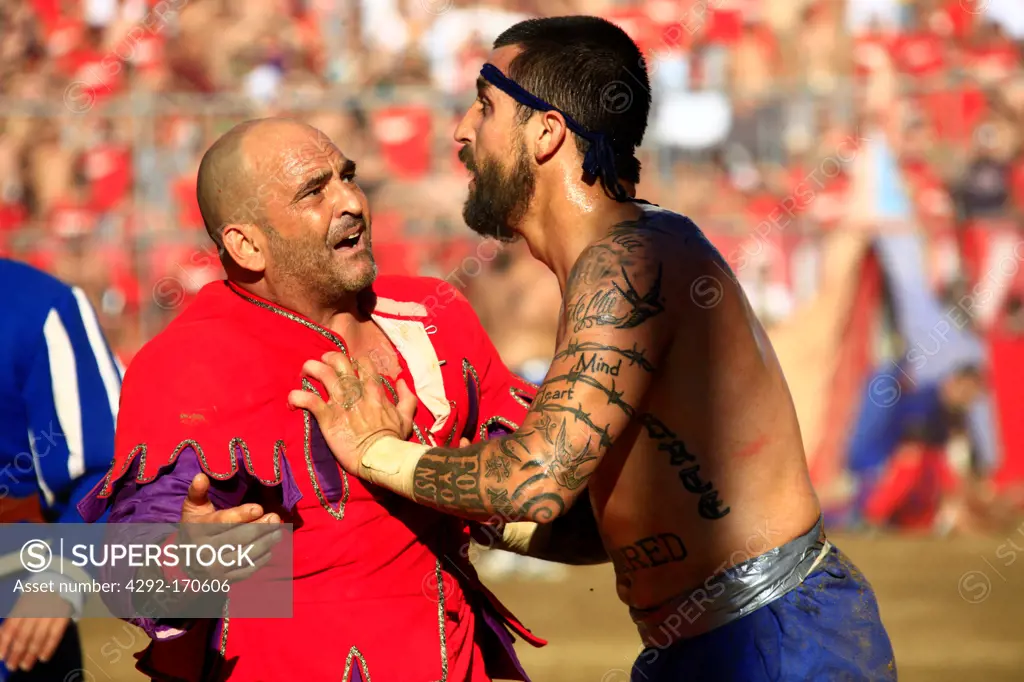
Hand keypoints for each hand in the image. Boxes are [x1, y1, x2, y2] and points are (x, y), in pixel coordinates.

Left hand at [0, 593, 70, 671]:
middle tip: (13, 666)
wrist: (62, 582)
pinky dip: (48, 647)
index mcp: (23, 606)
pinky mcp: (63, 615)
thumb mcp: (24, 603)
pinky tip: (43, 657)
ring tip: (26, 665)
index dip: (4, 643)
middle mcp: (34, 609)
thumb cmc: (39, 596)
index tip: (1, 657)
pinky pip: (55, 634)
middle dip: (17, 653)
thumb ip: (15, 619)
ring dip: (31, 654)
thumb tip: (3, 642)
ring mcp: (50, 612)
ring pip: (38, 636)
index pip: (11, 627)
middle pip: (23, 635)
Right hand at [175, 473, 281, 582]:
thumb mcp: (192, 509)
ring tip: (278, 532)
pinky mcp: (224, 580)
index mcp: (197, 530)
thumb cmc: (195, 528)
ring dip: (266, 543)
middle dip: (260, 527)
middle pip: (239, 538)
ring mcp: (215, 568)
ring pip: (245, 554)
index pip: (223, 522)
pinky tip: (269, 549)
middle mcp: (205, 551)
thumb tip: (202, 475)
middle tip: (275, 518)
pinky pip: (246, 569)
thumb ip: (197, 492)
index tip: (259, 508)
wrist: (184, 563)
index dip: (242, 515)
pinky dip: (260, 559)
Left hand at [287, 351, 417, 473]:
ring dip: (310, 369)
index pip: (363, 362)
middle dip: (327, 358)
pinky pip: (308, 400)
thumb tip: (402, 382)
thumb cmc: (393, 440)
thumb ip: (407, 398)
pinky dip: (297, 397)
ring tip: (303, 374)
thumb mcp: (406, 417)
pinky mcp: (327, 417)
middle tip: (322, 365)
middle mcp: (356, 390)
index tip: (348, 368)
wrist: (380, 458)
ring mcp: (341, 402)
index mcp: (374, 389)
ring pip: (321, 373)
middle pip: (339, 360)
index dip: (353, 361)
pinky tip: (292, 401)